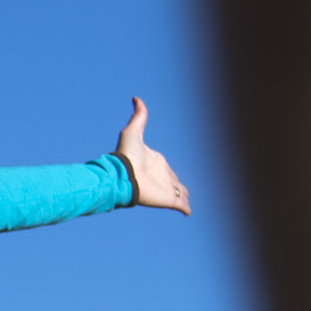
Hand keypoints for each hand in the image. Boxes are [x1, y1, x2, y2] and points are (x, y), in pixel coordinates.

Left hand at [116, 98, 191, 214]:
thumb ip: (138, 116)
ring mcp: (164, 189)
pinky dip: (185, 207)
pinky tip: (187, 212)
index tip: (168, 173)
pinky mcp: (167, 199)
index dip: (168, 171)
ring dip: (182, 196)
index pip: (166, 168)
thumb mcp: (133, 130)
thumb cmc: (126, 154)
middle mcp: (161, 176)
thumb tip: (136, 98)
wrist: (123, 175)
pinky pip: (179, 204)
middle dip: (176, 186)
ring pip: (178, 193)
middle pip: (173, 181)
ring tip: (185, 201)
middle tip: (180, 192)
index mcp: (156, 162)